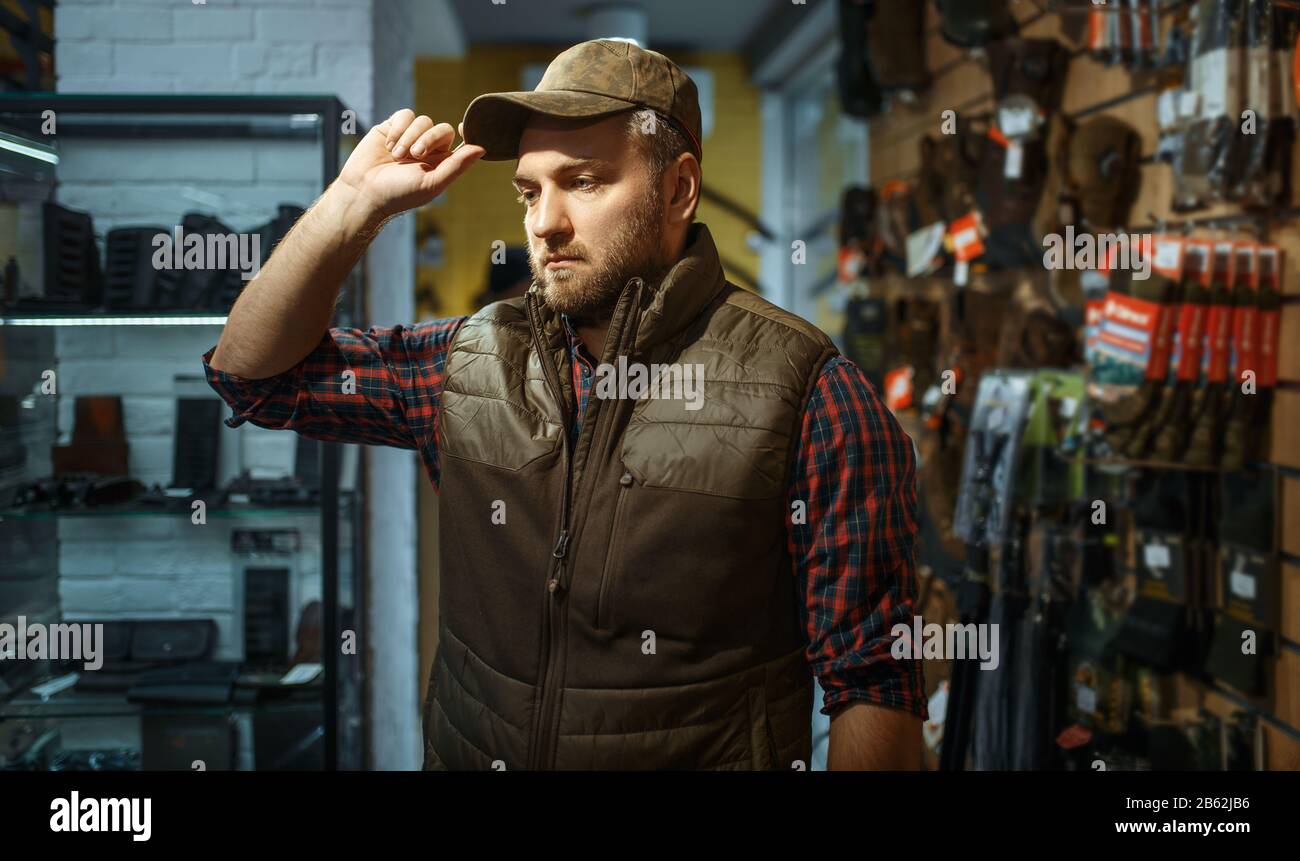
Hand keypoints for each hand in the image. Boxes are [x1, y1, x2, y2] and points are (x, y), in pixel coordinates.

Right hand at [337, 109, 485, 222]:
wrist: (364, 190)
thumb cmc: (400, 193)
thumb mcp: (432, 183)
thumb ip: (457, 165)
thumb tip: (482, 148)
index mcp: (442, 163)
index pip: (462, 142)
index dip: (466, 132)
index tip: (461, 128)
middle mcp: (428, 149)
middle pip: (442, 129)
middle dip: (428, 138)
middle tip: (415, 155)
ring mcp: (410, 137)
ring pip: (423, 120)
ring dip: (410, 137)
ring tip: (396, 156)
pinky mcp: (392, 128)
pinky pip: (405, 115)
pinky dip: (398, 128)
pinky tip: (388, 144)